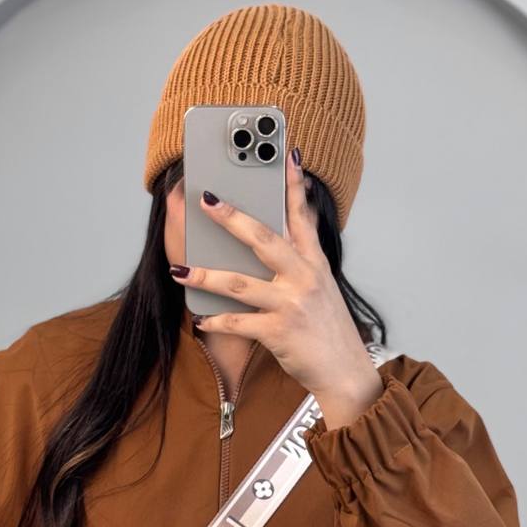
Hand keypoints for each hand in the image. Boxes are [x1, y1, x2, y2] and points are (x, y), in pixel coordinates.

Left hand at [177, 148, 382, 412]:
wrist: (346, 372)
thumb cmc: (329, 332)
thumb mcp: (324, 289)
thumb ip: (305, 262)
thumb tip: (289, 235)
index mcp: (314, 264)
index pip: (302, 216)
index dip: (292, 185)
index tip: (284, 153)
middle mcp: (304, 278)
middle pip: (263, 239)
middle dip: (232, 218)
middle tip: (207, 199)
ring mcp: (291, 304)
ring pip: (239, 284)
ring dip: (205, 277)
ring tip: (180, 271)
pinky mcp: (280, 332)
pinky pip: (239, 323)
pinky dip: (216, 322)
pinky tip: (200, 319)